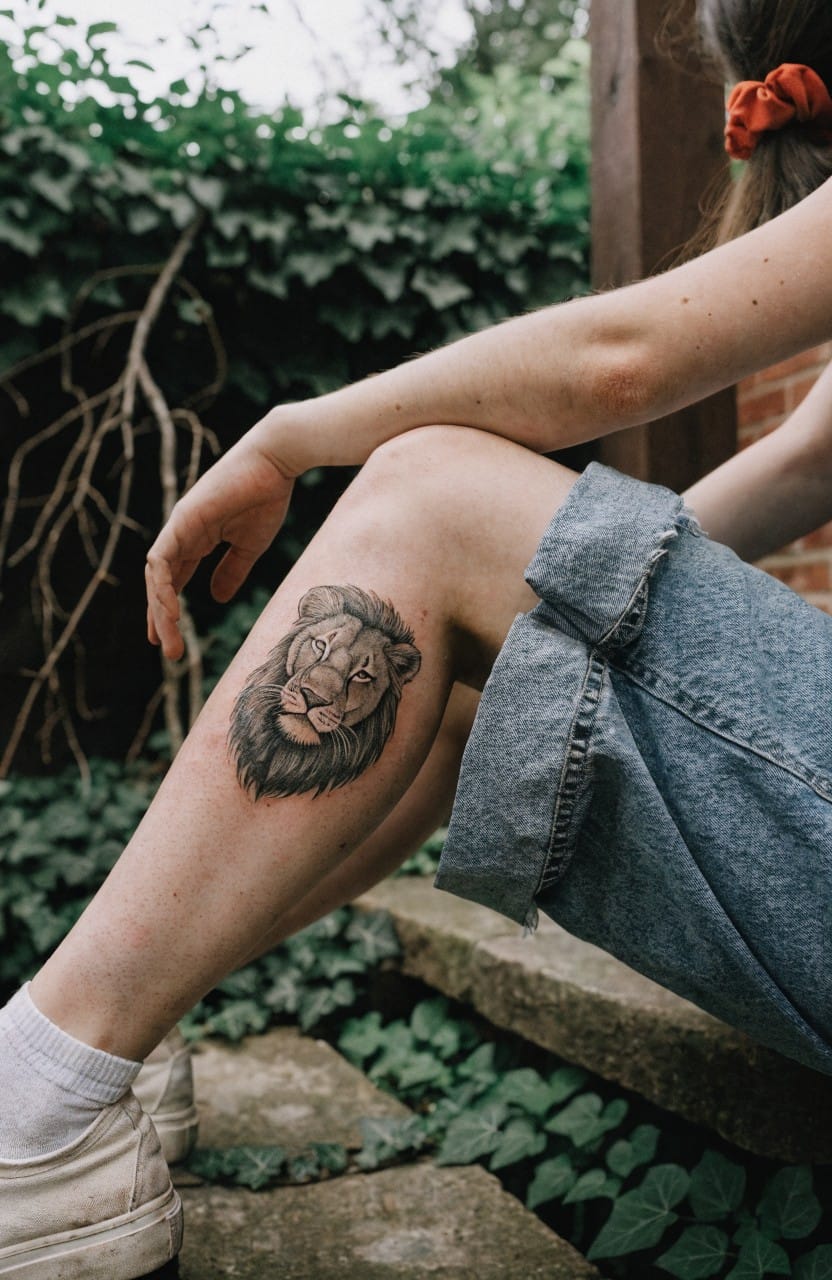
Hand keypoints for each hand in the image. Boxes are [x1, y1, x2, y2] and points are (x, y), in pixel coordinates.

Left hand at [145, 428, 294, 659]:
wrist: (276, 462)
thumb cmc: (267, 497)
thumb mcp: (249, 545)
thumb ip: (231, 570)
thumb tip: (217, 599)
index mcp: (197, 539)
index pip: (174, 579)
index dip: (168, 610)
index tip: (168, 640)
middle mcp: (182, 533)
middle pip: (162, 582)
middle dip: (161, 618)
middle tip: (167, 651)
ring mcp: (179, 525)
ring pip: (157, 574)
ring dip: (160, 609)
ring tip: (167, 638)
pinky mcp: (183, 519)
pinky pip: (162, 558)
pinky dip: (163, 585)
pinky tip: (170, 610)